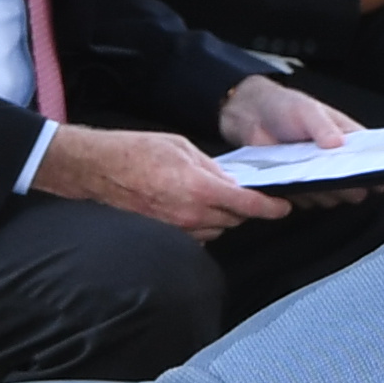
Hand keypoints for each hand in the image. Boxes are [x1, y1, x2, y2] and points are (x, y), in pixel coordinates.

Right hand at [37, 122, 281, 233]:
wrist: (101, 169)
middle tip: (240, 192)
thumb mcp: (182, 147)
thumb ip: (211, 168)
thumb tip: (230, 182)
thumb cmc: (136, 152)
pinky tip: (194, 207)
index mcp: (199, 187)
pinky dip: (204, 224)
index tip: (282, 207)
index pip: (247, 205)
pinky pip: (198, 235)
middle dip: (243, 207)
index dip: (270, 208)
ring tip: (211, 196)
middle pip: (235, 219)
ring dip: (222, 216)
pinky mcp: (167, 235)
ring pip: (218, 229)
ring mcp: (178, 228)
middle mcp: (192, 214)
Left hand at [213, 76, 383, 206]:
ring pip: (334, 198)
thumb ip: (322, 126)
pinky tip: (293, 181)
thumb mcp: (306, 109)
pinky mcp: (299, 189)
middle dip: (353, 184)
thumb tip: (337, 143)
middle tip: (341, 176)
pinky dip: (302, 196)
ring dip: (326, 191)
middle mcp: (338, 162)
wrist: (251, 116)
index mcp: (349, 139)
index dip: (383, 169)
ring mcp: (319, 178)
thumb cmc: (286, 107)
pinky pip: (308, 202)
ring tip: (312, 174)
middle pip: (358, 185)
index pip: (374, 158)